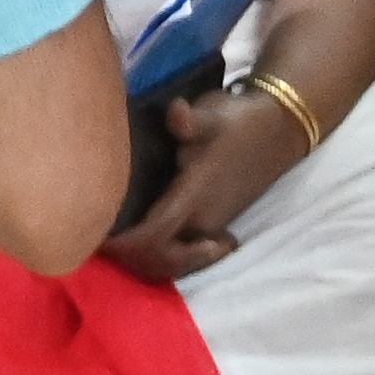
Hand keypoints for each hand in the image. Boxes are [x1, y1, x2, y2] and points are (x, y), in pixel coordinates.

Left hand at [103, 88, 311, 283]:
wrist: (280, 130)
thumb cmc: (239, 121)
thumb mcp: (213, 114)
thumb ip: (191, 121)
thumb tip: (175, 113)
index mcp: (194, 198)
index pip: (154, 237)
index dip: (124, 243)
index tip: (95, 232)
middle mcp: (202, 221)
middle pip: (159, 259)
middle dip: (128, 256)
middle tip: (96, 236)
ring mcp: (210, 226)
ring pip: (172, 261)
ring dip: (144, 258)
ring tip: (115, 241)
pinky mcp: (214, 224)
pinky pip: (182, 252)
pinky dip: (161, 254)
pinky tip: (142, 239)